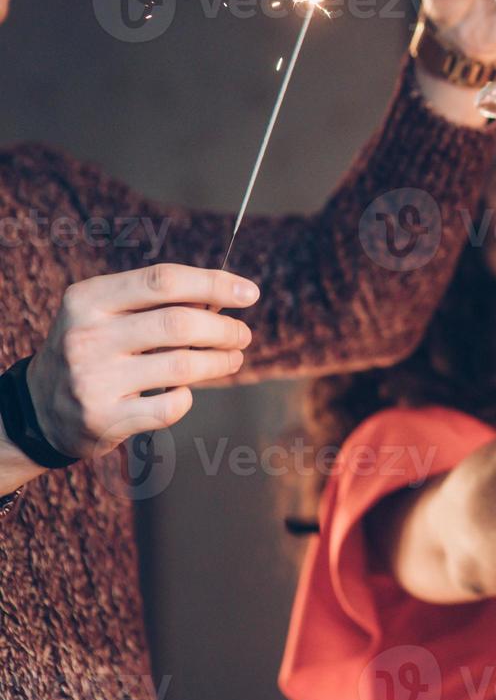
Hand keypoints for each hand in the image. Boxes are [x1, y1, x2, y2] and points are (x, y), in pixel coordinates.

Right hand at [24, 265, 256, 457]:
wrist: (41, 407)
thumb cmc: (95, 349)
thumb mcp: (108, 313)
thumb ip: (158, 302)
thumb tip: (225, 295)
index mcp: (88, 298)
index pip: (162, 280)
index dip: (213, 283)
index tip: (249, 293)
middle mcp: (86, 336)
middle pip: (178, 323)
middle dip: (224, 328)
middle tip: (243, 334)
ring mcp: (92, 379)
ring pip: (181, 366)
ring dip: (220, 361)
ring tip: (233, 358)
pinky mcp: (103, 419)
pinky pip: (169, 407)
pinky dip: (188, 398)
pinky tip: (187, 392)